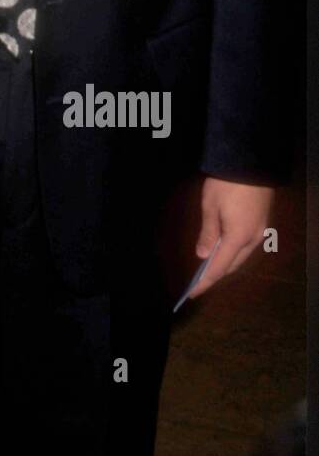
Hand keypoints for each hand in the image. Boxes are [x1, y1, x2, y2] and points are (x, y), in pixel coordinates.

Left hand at [188, 177, 273, 299]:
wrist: (250, 162)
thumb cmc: (226, 184)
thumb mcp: (210, 206)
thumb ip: (208, 233)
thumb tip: (203, 256)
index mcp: (238, 238)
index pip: (219, 268)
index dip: (205, 282)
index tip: (193, 293)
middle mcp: (253, 239)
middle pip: (232, 264)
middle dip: (215, 274)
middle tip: (197, 281)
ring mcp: (260, 232)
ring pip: (241, 256)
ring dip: (225, 263)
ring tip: (206, 268)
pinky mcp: (261, 223)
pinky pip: (246, 246)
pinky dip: (232, 252)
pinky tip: (221, 250)